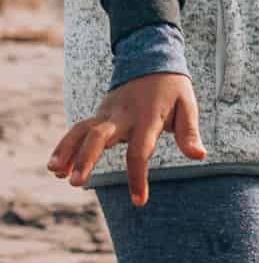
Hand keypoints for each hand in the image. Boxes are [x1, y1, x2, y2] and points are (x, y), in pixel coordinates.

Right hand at [46, 73, 205, 205]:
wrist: (151, 60)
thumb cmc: (173, 89)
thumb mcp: (188, 107)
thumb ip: (190, 133)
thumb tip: (200, 156)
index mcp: (148, 117)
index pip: (140, 151)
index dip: (138, 177)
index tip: (138, 201)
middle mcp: (122, 116)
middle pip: (99, 137)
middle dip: (86, 159)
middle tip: (76, 183)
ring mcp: (108, 113)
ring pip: (81, 131)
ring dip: (66, 151)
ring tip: (55, 174)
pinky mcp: (100, 114)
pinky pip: (78, 129)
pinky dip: (65, 145)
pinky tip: (55, 166)